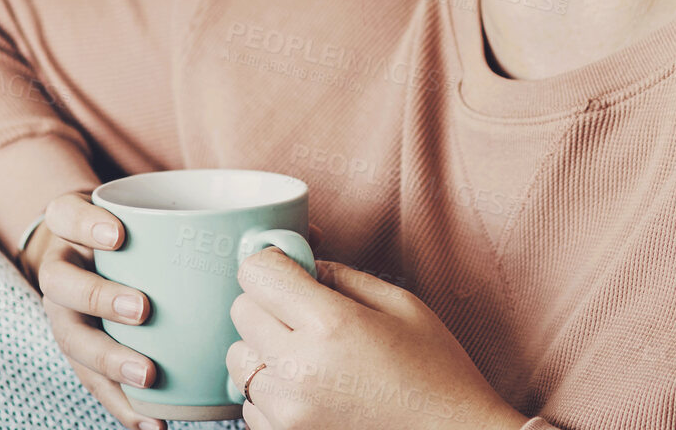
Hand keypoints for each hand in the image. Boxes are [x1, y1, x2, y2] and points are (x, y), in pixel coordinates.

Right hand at [23, 190, 326, 429]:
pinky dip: (122, 404)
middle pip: (62, 284)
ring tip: (148, 373)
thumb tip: (304, 234)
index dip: (86, 223)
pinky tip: (151, 420)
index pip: (65, 214)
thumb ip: (221, 217)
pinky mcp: (81, 353)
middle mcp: (64, 270)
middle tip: (142, 308)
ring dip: (110, 359)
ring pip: (73, 339)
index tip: (120, 235)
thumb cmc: (146, 233)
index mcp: (78, 226)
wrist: (93, 251)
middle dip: (100, 297)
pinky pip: (94, 384)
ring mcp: (66, 314)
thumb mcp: (164, 214)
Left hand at [225, 249, 525, 429]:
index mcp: (331, 325)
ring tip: (309, 356)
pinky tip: (311, 390)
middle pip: (241, 312)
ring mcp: (287, 413)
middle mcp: (299, 370)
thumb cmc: (437, 374)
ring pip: (238, 359)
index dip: (273, 263)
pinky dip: (271, 391)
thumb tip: (303, 263)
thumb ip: (343, 276)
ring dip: (263, 349)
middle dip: (268, 302)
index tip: (290, 268)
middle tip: (304, 311)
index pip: (257, 274)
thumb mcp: (401, 306)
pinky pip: (250, 403)